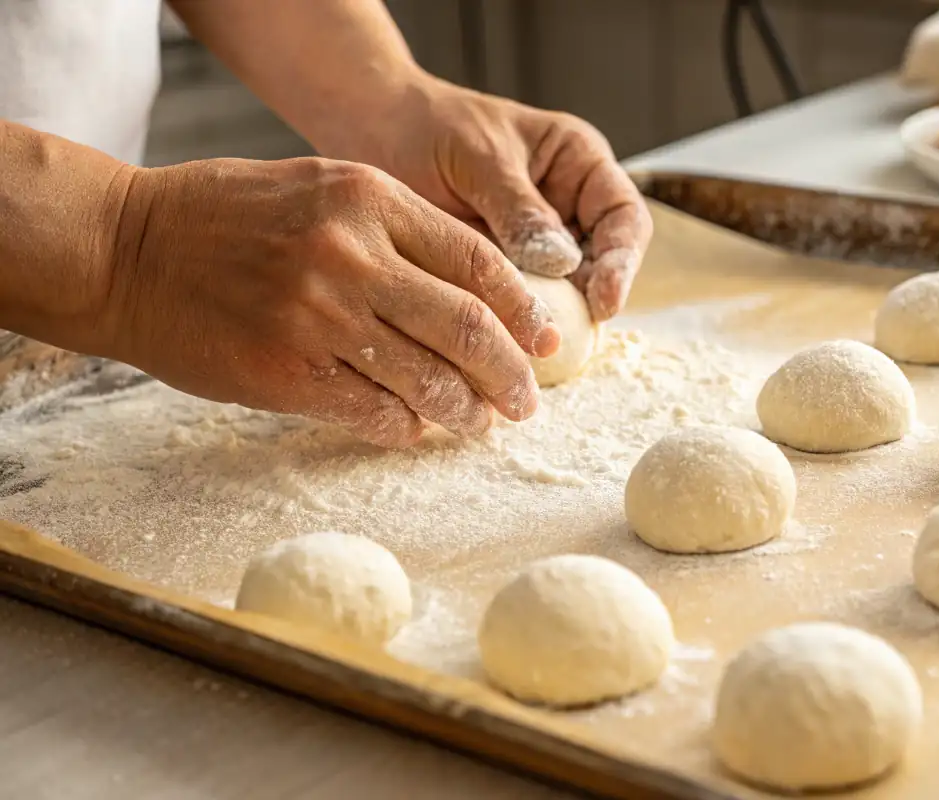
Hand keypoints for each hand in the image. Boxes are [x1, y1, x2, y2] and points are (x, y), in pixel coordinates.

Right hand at [101, 157, 558, 447]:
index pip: (479, 263)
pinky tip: (417, 429)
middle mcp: (353, 256)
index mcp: (370, 200)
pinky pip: (374, 412)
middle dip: (511, 374)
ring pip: (427, 379)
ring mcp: (320, 318)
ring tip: (480, 422)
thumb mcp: (321, 188)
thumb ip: (396, 230)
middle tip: (526, 401)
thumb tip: (473, 289)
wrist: (124, 250)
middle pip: (468, 327)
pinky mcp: (289, 373)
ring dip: (465, 410)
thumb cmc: (226, 217)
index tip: (548, 341)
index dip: (525, 310)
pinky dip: (406, 427)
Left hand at [369, 78, 652, 321]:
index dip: (622, 262)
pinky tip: (497, 345)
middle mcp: (567, 210)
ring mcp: (535, 248)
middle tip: (564, 335)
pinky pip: (519, 310)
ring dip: (553, 323)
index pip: (624, 217)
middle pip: (603, 266)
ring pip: (565, 296)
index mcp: (578, 165)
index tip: (602, 299)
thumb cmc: (425, 125)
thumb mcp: (477, 156)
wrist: (368, 133)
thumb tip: (564, 262)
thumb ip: (519, 206)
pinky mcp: (500, 279)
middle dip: (589, 303)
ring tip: (530, 348)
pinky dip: (513, 328)